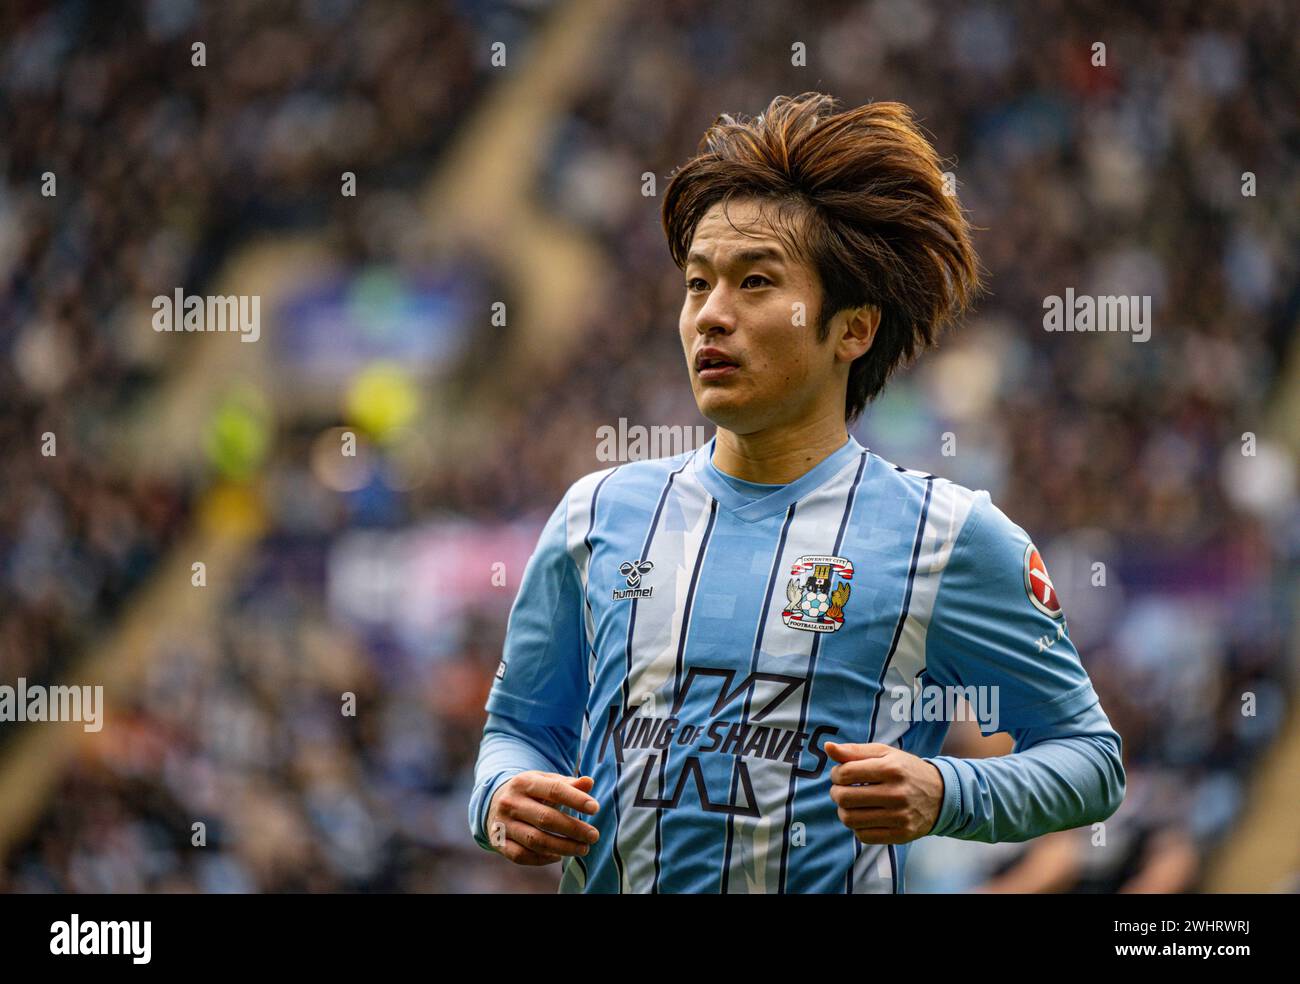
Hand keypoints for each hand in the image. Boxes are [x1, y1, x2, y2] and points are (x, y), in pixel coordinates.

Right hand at [486, 772, 600, 865]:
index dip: (576, 800)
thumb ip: (568, 784)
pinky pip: (522, 856)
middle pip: (545, 818)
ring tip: (583, 849)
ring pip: (535, 841)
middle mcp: (510, 803)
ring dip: (563, 847)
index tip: (595, 808)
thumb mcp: (545, 781)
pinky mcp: (499, 843)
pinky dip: (542, 859)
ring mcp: (503, 825)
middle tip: (593, 835)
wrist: (494, 802)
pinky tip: (558, 856)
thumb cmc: (530, 792)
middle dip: (573, 829)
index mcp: (524, 782)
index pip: (554, 790)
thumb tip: (589, 782)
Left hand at [824, 742, 943, 844]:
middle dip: (836, 793)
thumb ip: (854, 751)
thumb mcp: (884, 753)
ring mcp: (900, 817)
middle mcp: (897, 793)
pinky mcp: (901, 835)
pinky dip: (857, 827)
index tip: (840, 774)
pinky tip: (864, 817)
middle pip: (845, 798)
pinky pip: (864, 836)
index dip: (836, 774)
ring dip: (844, 811)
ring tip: (851, 804)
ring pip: (851, 820)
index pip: (846, 773)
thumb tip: (827, 747)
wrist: (941, 795)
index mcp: (891, 769)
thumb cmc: (906, 770)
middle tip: (841, 790)